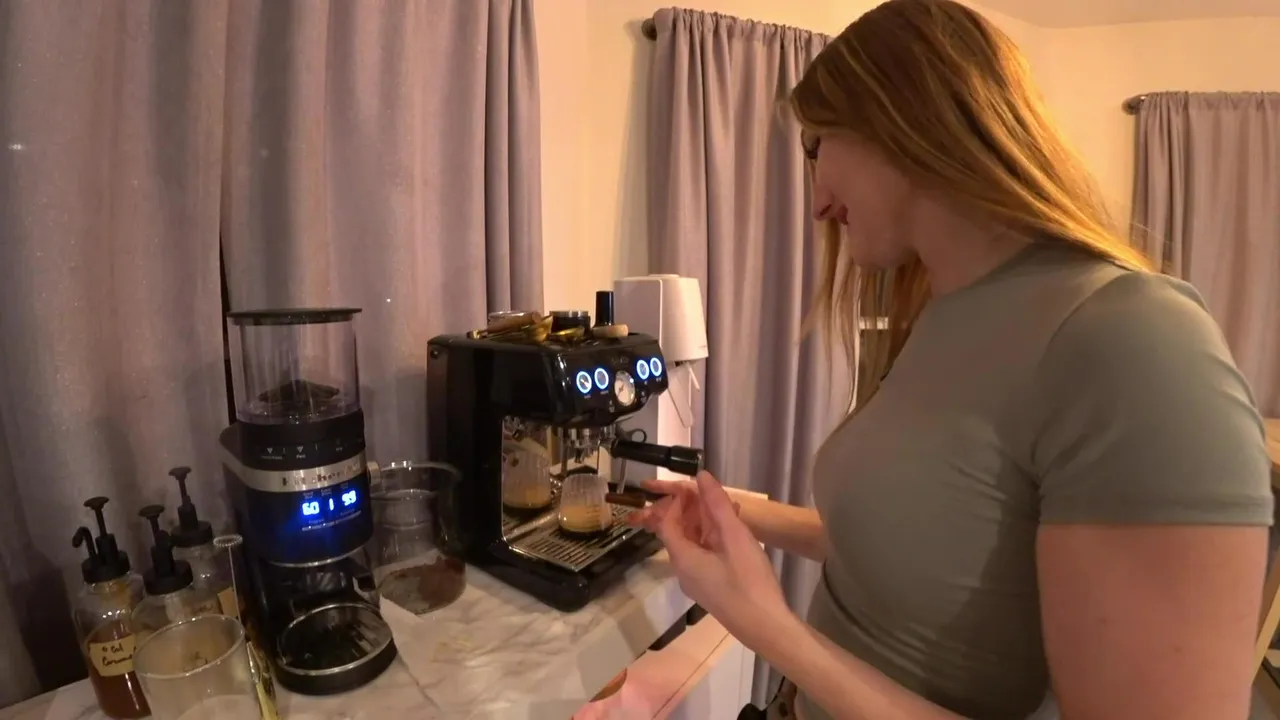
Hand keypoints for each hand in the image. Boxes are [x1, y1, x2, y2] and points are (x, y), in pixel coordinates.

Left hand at [632, 472, 793, 648]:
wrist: (766, 627)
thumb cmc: (749, 581)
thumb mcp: (735, 537)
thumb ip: (717, 505)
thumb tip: (701, 476)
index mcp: (682, 559)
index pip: (667, 523)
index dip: (677, 502)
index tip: (694, 486)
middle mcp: (684, 571)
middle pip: (679, 533)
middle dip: (691, 510)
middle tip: (710, 493)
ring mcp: (698, 581)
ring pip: (694, 544)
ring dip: (706, 523)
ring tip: (726, 505)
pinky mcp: (713, 587)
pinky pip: (706, 556)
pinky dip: (715, 538)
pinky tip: (735, 528)